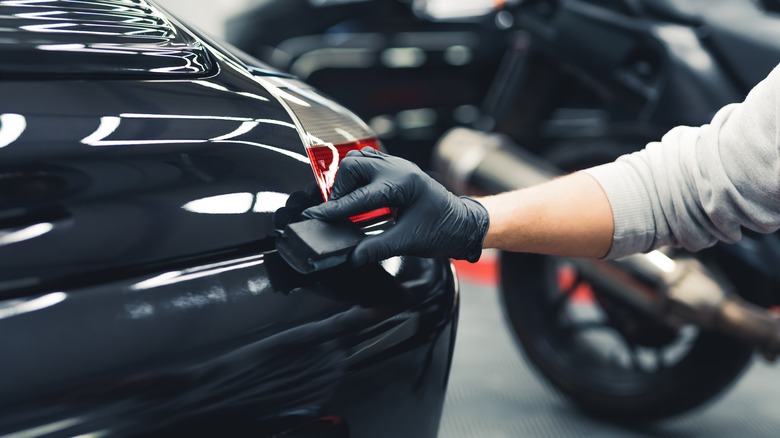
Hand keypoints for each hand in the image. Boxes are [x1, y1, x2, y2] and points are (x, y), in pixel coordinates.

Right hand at [302, 147, 488, 264]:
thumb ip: (377, 247)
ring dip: (348, 182)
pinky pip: (369, 162)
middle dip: (341, 190)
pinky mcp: (397, 169)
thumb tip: (353, 256)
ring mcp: (398, 165)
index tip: (316, 216)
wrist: (465, 223)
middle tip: (340, 213)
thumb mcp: (409, 242)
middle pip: (353, 166)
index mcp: (402, 184)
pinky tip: (359, 194)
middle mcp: (398, 169)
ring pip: (359, 161)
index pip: (358, 196)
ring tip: (349, 205)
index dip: (334, 209)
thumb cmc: (444, 229)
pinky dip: (358, 177)